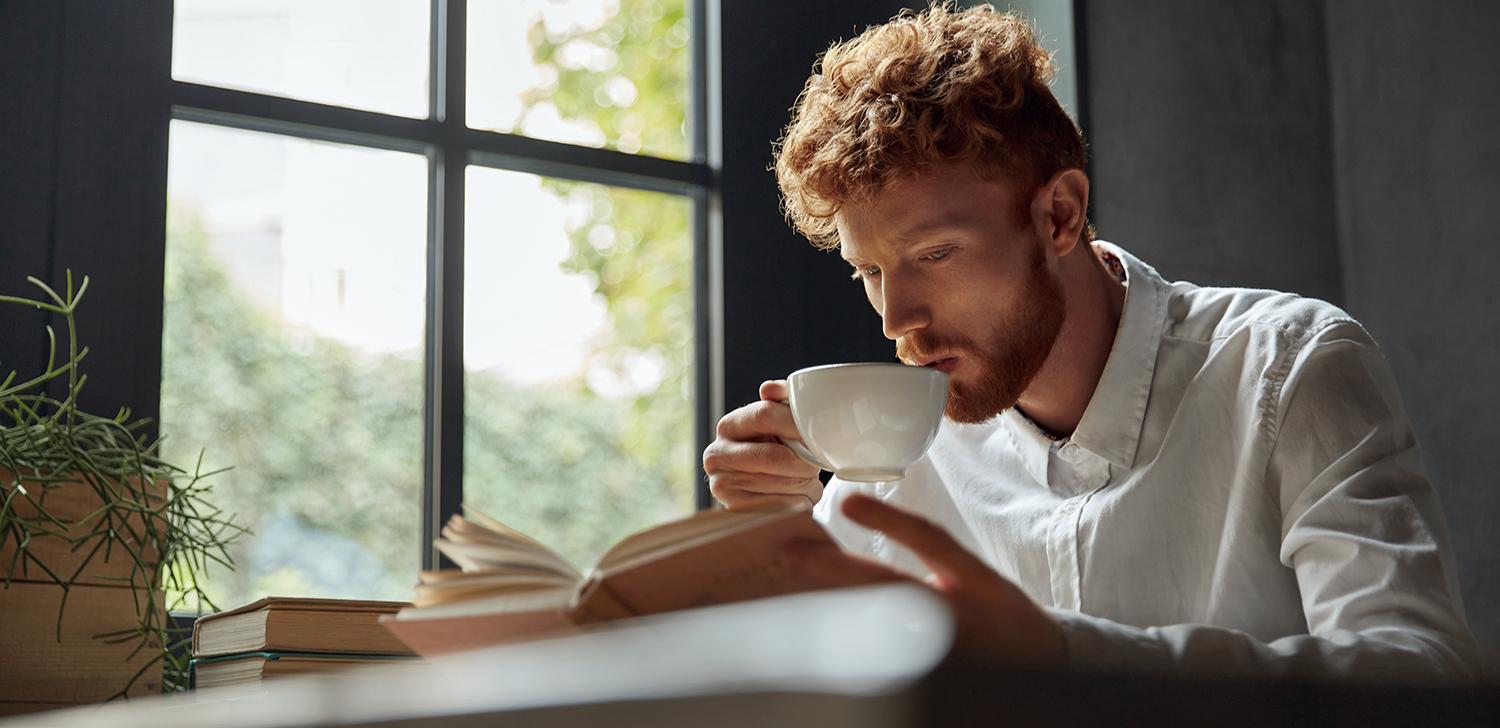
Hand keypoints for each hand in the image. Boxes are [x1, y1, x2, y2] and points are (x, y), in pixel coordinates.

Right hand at [703, 380, 822, 510]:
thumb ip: (781, 399)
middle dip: (803, 462)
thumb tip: (770, 389)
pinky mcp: (734, 511)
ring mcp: (721, 485)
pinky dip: (799, 502)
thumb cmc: (775, 448)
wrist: (761, 488)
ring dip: (805, 485)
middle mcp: (716, 455)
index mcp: (728, 426)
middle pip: (774, 457)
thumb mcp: (777, 423)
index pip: (765, 415)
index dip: (796, 424)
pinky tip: (797, 497)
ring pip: (781, 485)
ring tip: (806, 480)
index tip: (819, 433)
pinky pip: (780, 507)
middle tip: (817, 464)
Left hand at [787, 493, 1066, 667]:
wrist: (1042, 662)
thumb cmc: (1002, 612)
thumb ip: (928, 549)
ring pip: (880, 621)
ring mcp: (945, 647)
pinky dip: (849, 634)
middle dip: (836, 569)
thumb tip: (859, 513)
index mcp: (976, 579)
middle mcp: (959, 612)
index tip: (847, 500)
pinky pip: (883, 653)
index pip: (930, 540)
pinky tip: (818, 620)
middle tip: (791, 553)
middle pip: (890, 586)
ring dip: (834, 602)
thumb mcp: (976, 574)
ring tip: (793, 580)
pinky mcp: (932, 673)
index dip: (890, 521)